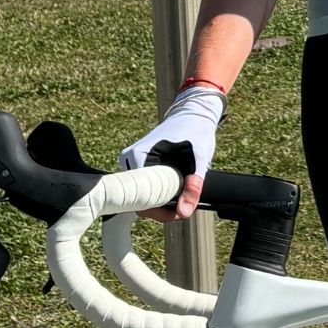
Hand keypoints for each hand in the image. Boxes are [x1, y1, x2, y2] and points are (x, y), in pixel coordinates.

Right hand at [119, 83, 223, 219]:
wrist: (194, 114)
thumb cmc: (195, 131)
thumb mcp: (198, 160)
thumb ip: (193, 186)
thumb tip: (185, 211)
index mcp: (138, 157)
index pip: (140, 199)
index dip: (160, 212)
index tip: (180, 212)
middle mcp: (130, 160)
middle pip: (140, 200)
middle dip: (163, 208)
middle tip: (186, 206)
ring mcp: (133, 163)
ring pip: (144, 195)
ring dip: (164, 201)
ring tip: (184, 197)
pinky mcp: (140, 165)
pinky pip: (147, 187)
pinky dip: (162, 192)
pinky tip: (177, 190)